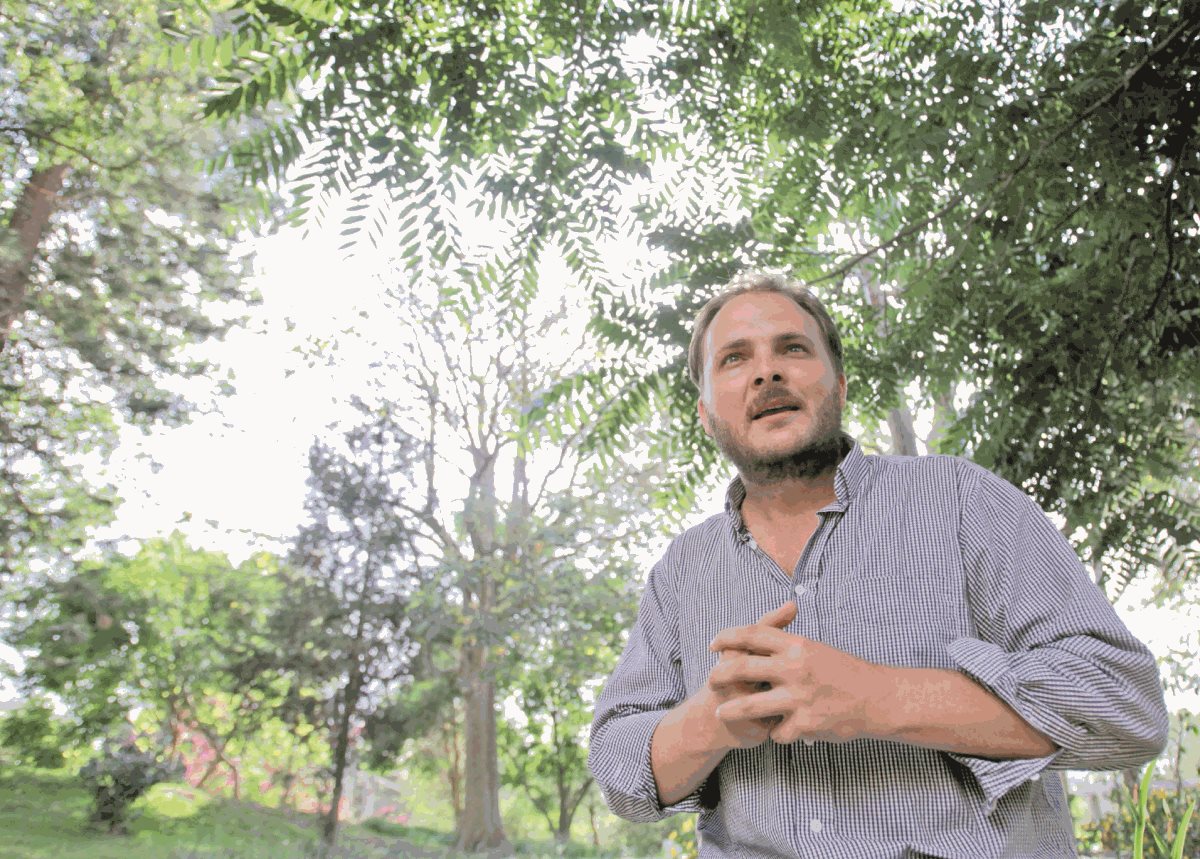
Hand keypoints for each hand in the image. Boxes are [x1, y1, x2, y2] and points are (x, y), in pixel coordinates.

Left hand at [707, 603, 882, 744]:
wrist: (877, 698)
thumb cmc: (844, 672)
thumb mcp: (815, 649)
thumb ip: (786, 642)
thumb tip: (756, 635)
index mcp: (797, 645)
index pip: (753, 633)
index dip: (728, 637)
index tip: (713, 643)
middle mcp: (795, 667)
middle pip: (743, 668)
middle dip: (720, 675)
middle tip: (710, 681)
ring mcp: (799, 696)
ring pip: (751, 705)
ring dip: (733, 710)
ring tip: (720, 713)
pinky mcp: (806, 723)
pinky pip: (778, 731)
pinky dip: (777, 732)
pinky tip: (782, 731)